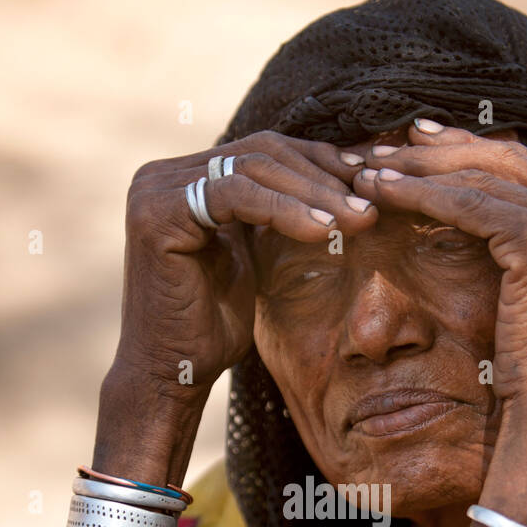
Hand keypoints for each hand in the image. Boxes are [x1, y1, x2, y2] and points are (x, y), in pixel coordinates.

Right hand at [114, 132, 377, 401]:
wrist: (172, 374)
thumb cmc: (213, 327)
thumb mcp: (251, 258)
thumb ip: (271, 215)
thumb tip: (335, 182)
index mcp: (183, 178)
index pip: (263, 151)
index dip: (319, 163)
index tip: (369, 185)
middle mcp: (162, 175)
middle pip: (260, 152)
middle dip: (323, 177)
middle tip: (371, 206)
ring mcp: (155, 190)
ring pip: (252, 169)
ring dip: (313, 194)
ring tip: (357, 221)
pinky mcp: (157, 213)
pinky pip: (234, 195)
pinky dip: (284, 210)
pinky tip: (324, 230)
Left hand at [349, 122, 526, 444]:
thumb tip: (486, 195)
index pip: (524, 162)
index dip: (466, 147)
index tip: (418, 139)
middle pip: (502, 157)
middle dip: (436, 150)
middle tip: (384, 145)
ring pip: (478, 177)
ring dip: (416, 171)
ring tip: (368, 170)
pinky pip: (466, 204)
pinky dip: (418, 195)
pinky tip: (379, 192)